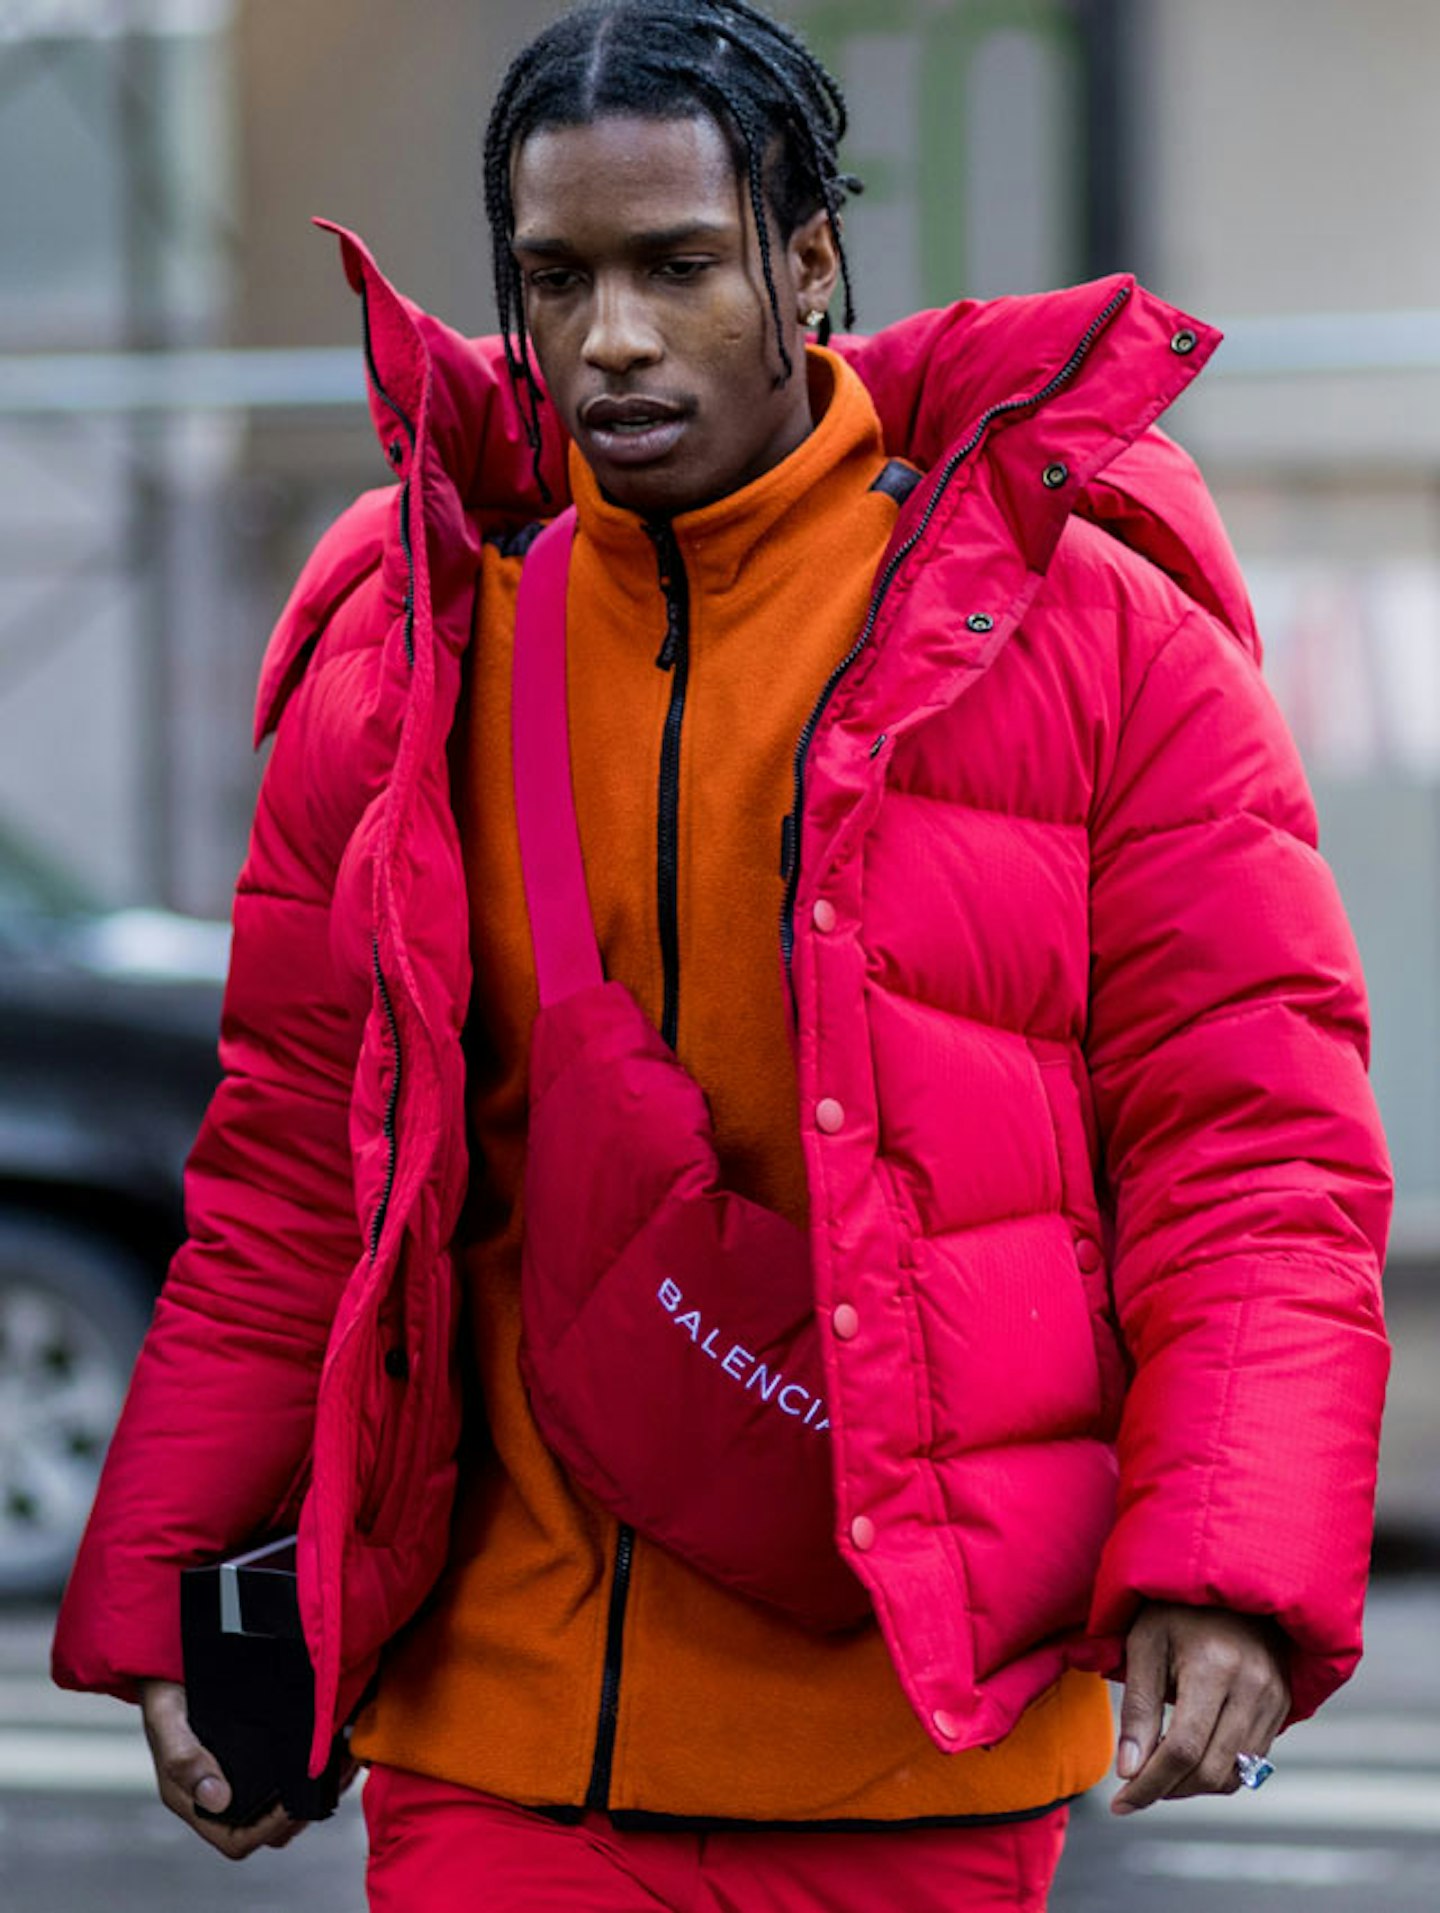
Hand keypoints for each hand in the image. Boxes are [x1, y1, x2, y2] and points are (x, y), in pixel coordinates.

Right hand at [138, 1678, 306, 1859]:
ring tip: (323, 1773)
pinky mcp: (249, 1757)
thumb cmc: (165, 1699)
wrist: (168, 1668)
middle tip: (317, 1787)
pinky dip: (300, 1774)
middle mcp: (216, 1796)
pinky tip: (320, 1754)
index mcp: (194, 1800)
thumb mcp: (168, 1723)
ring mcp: (234, 1779)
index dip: (266, 1830)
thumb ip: (185, 1760)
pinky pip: (277, 1780)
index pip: (235, 1839)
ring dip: (299, 1798)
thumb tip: (217, 1799)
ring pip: (273, 1809)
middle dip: (292, 1818)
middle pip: (261, 1830)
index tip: (291, 1804)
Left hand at [1111, 1602, 1289, 1814]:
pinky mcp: (1283, 1704)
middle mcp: (1252, 1686)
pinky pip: (1251, 1761)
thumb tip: (1129, 1770)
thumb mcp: (1144, 1644)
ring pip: (1234, 1774)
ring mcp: (1274, 1697)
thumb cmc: (1175, 1607)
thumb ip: (1138, 1709)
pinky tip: (1188, 1756)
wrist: (1230, 1579)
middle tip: (1134, 1787)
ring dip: (1192, 1785)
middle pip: (1211, 1770)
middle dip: (1167, 1790)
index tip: (1119, 1803)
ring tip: (1157, 1771)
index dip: (1149, 1785)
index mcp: (1214, 1665)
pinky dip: (1217, 1770)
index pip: (1183, 1749)